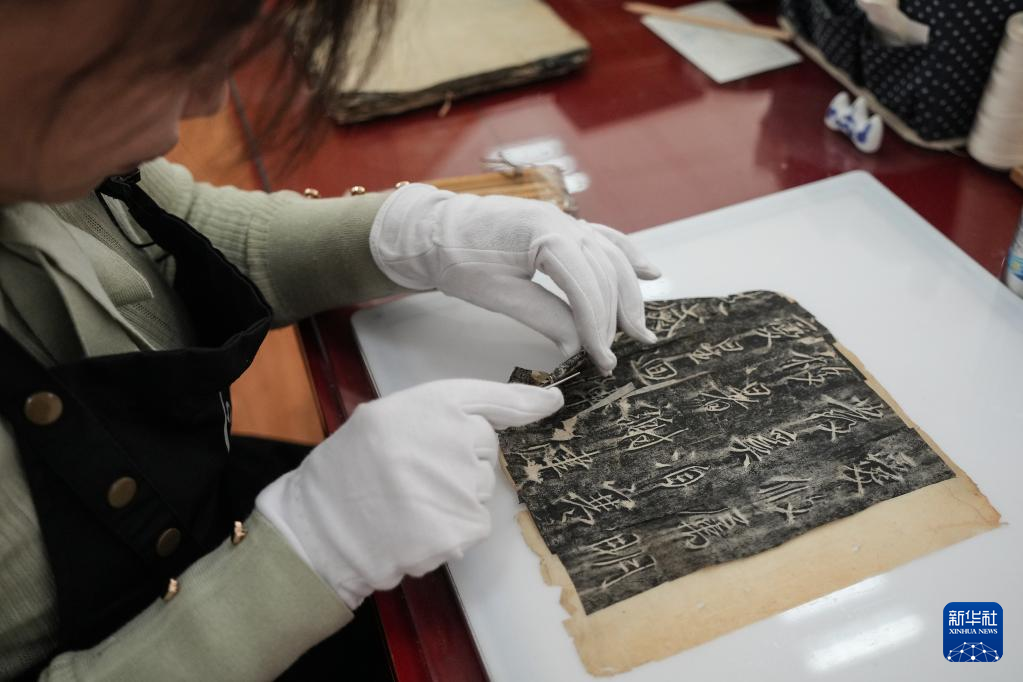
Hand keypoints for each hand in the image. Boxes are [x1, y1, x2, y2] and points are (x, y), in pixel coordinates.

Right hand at [255, 379, 563, 609]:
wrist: (318, 526)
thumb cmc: (352, 469)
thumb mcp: (388, 417)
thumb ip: (444, 412)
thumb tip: (523, 408)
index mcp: (431, 404)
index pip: (493, 399)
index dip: (526, 403)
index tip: (552, 403)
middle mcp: (452, 439)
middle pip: (485, 452)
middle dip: (460, 464)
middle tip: (412, 473)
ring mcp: (459, 486)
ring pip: (480, 491)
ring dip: (453, 500)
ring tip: (406, 502)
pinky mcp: (459, 529)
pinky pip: (473, 526)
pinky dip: (450, 531)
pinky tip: (414, 526)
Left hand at [368, 184, 660, 373]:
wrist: (432, 229)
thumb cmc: (456, 258)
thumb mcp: (497, 294)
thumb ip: (543, 316)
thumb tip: (577, 345)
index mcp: (544, 232)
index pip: (585, 284)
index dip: (596, 325)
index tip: (600, 358)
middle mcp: (562, 220)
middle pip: (604, 272)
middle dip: (614, 316)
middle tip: (613, 356)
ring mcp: (565, 220)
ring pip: (610, 257)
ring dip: (627, 293)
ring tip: (638, 329)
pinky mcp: (561, 226)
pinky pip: (603, 240)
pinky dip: (627, 256)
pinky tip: (648, 271)